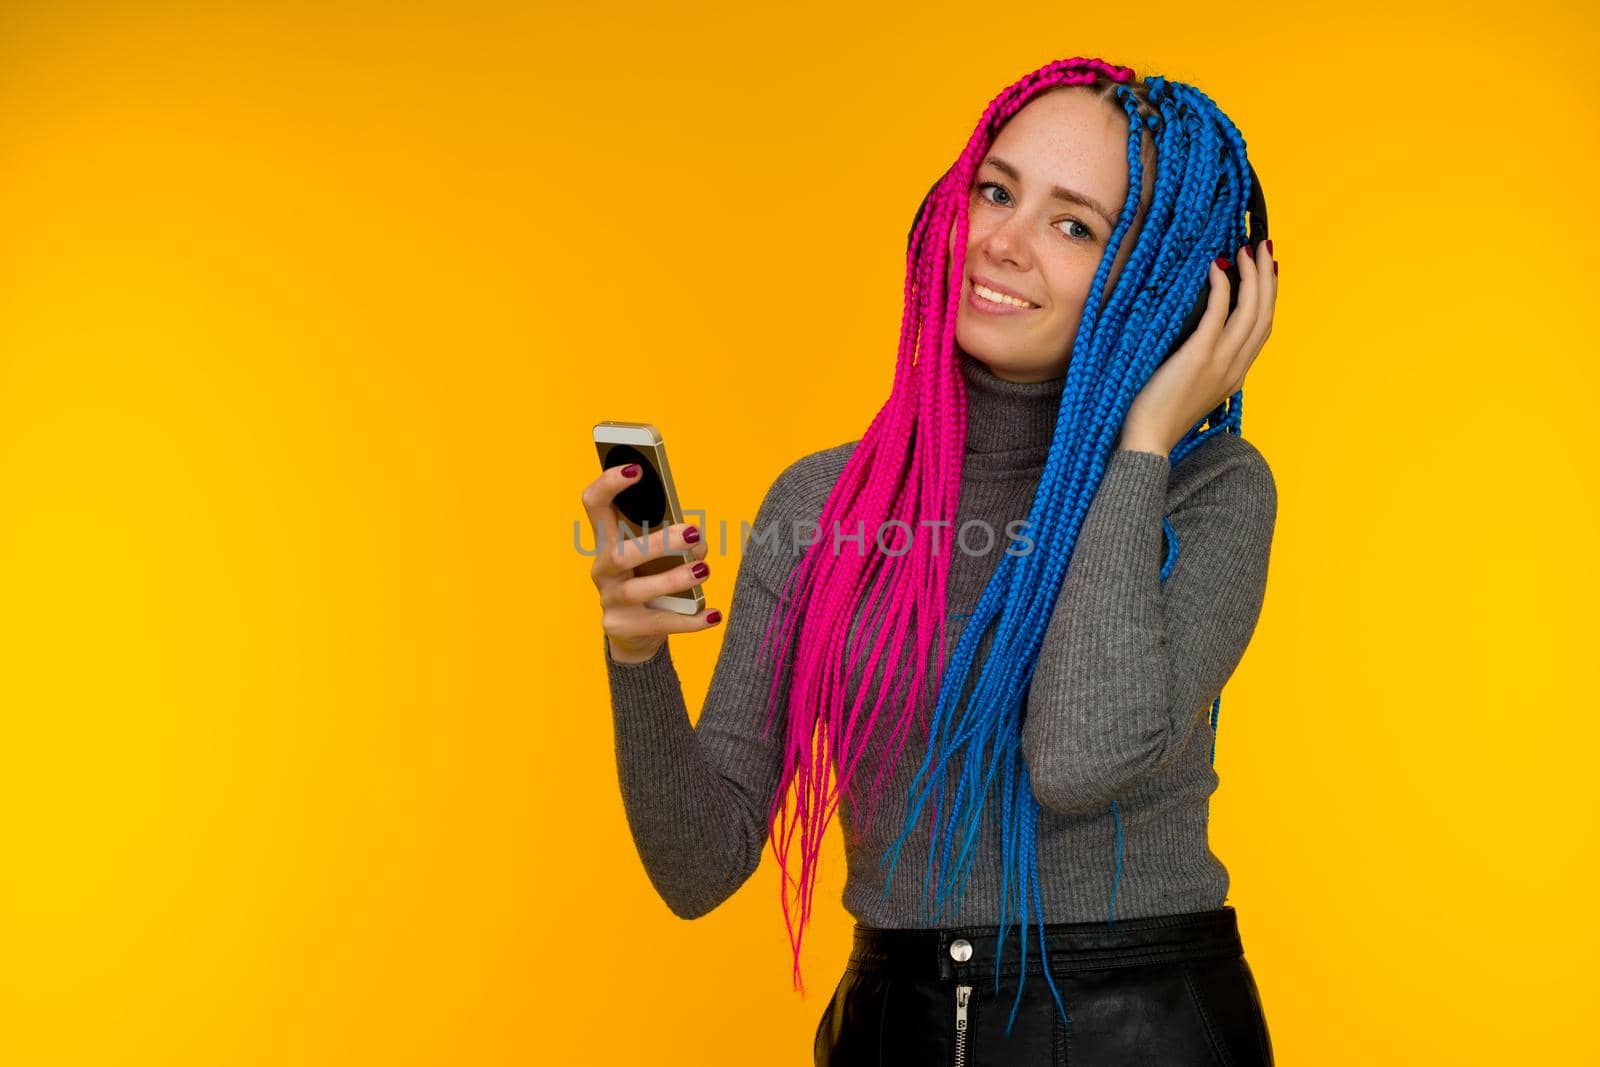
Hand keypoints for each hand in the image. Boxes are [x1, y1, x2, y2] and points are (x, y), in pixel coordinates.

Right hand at [582, 463, 720, 663]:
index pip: (595, 505)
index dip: (609, 484)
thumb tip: (698, 542)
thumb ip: (677, 542)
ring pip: (638, 590)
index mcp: (608, 540)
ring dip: (675, 579)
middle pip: (621, 554)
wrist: (634, 633)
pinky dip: (690, 620)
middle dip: (658, 543)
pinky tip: (713, 614)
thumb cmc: (649, 579)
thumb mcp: (657, 556)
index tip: (636, 469)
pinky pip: (660, 622)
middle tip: (694, 533)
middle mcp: (603, 569)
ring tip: (704, 570)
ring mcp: (610, 601)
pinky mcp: (623, 627)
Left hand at [1120, 239, 1276, 454]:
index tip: (1266, 271)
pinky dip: (1222, 286)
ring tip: (1245, 249)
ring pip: (1250, 311)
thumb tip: (1197, 336)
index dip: (1268, 297)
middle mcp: (1235, 368)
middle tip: (1262, 248)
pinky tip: (1215, 267)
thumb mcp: (1190, 390)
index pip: (1262, 330)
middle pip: (1264, 315)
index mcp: (1235, 377)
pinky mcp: (1199, 357)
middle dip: (1266, 278)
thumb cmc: (1157, 416)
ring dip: (1251, 275)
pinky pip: (1218, 313)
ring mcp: (1220, 363)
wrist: (1147, 442)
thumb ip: (1201, 365)